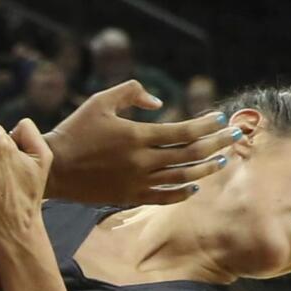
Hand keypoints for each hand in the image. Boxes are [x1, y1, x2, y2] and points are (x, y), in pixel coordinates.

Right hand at [44, 81, 241, 204]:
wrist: (53, 167)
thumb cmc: (75, 130)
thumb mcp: (100, 101)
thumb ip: (131, 93)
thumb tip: (159, 102)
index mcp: (136, 136)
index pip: (183, 131)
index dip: (205, 125)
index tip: (220, 118)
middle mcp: (141, 161)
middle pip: (190, 154)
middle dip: (218, 144)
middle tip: (236, 135)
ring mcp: (137, 182)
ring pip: (182, 177)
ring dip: (206, 168)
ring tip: (223, 160)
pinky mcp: (129, 196)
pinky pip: (163, 197)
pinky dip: (182, 192)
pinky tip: (193, 185)